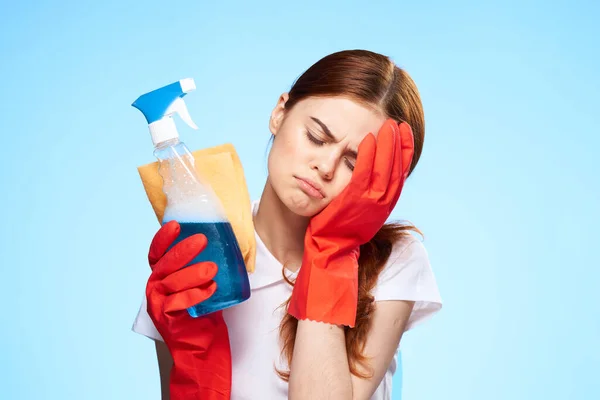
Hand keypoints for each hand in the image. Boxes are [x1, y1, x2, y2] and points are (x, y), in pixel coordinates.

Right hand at [146, 220, 231, 399]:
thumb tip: (229, 243)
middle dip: (182, 250)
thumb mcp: (203, 285)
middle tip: (202, 240)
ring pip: (171, 283)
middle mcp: (155, 289)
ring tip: (212, 268)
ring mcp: (158, 305)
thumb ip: (204, 266)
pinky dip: (194, 295)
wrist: (203, 350)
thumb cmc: (206, 314)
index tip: (177, 225)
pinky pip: (177, 304)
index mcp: (162, 277)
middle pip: (164, 265)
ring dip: (192, 273)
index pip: (157, 254)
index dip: (163, 238)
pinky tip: (210, 289)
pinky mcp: (166, 321)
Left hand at [288, 119, 414, 326]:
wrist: (329, 249)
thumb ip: (370, 191)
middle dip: (398, 144)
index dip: (404, 151)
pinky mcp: (352, 201)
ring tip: (387, 126)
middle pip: (395, 168)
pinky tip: (367, 139)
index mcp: (385, 204)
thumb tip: (372, 169)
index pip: (400, 172)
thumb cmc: (340, 226)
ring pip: (383, 169)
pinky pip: (362, 174)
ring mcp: (368, 202)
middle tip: (397, 123)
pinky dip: (367, 156)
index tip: (404, 132)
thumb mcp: (361, 208)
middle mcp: (381, 203)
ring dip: (386, 145)